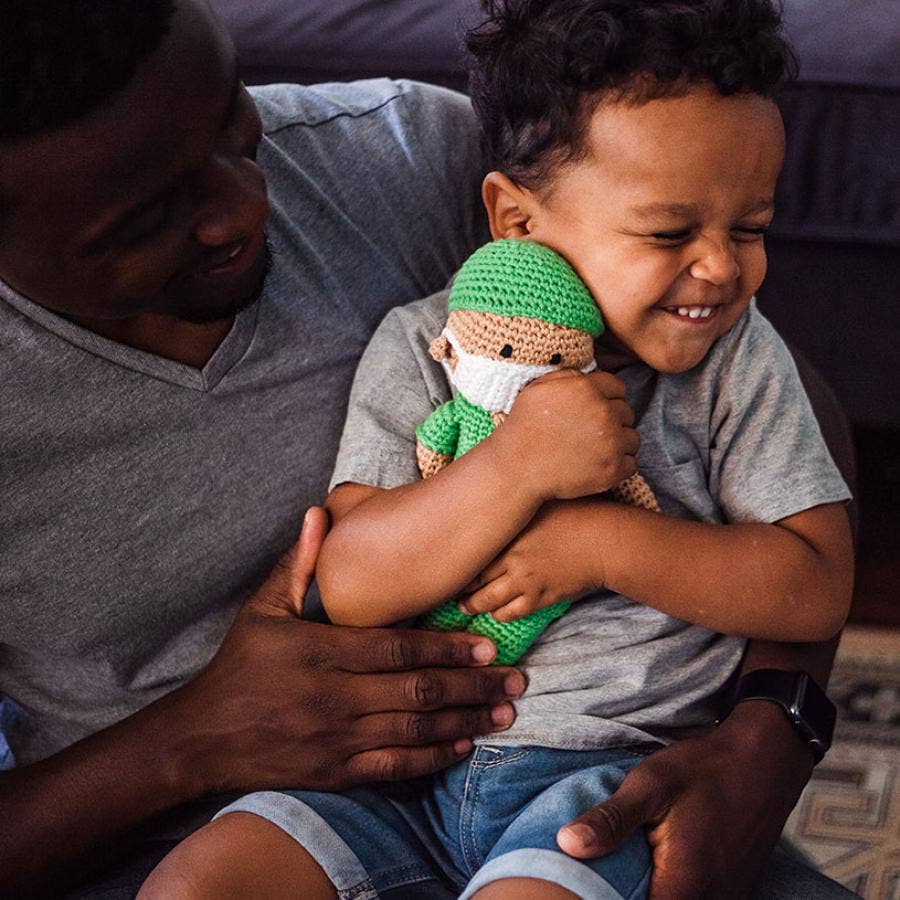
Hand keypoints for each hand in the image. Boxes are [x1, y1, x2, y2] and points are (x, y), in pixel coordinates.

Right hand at [175, 508, 525, 795]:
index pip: (400, 649)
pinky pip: (393, 767)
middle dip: (473, 686)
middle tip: (515, 680)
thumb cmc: (240, 664)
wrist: (204, 736)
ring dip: (465, 721)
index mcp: (323, 652)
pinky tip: (462, 748)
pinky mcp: (335, 771)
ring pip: (415, 730)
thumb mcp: (261, 607)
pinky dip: (431, 758)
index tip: (486, 646)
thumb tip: (318, 513)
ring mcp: (337, 738)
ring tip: (503, 712)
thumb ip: (297, 564)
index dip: (448, 648)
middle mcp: (336, 696)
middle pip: (419, 690)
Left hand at [458, 499, 606, 620]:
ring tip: (466, 607)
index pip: (470, 552)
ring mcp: (525, 581)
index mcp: (508, 533)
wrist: (605, 540)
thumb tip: (492, 501)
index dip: (455, 561)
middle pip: (472, 579)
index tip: (446, 562)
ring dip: (473, 606)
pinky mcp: (540, 598)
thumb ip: (514, 506)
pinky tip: (495, 613)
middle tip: (449, 590)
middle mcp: (512, 558)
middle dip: (458, 588)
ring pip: (487, 601)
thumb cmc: (576, 514)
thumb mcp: (540, 503)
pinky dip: (499, 615)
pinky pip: (511, 613)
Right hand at [498, 369, 638, 501]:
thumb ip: (569, 376)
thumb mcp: (539, 388)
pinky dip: (618, 467)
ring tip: (595, 450)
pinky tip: (598, 465)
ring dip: (619, 444)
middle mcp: (603, 413)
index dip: (607, 398)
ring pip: (633, 438)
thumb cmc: (523, 427)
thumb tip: (590, 376)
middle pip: (627, 413)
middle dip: (612, 421)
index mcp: (587, 389)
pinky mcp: (612, 470)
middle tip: (590, 433)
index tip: (593, 411)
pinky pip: (632, 464)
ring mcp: (610, 443)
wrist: (516, 468)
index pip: (618, 388)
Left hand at [555, 703, 815, 898]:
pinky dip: (671, 890)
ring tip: (625, 870)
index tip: (584, 887)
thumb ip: (611, 820)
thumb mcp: (650, 785)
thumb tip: (566, 845)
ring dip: (651, 891)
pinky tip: (654, 869)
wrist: (764, 761)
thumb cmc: (704, 770)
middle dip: (628, 894)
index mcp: (684, 885)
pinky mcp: (733, 893)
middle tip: (600, 875)